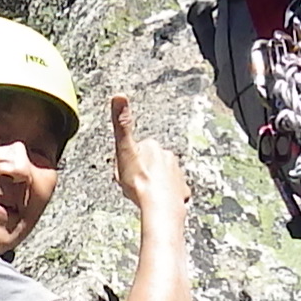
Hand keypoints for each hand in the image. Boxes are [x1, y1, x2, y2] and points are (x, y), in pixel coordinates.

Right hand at [105, 93, 184, 220]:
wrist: (159, 206)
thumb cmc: (139, 181)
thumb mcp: (123, 150)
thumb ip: (121, 123)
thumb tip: (119, 95)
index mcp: (152, 146)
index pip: (136, 151)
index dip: (127, 161)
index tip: (125, 171)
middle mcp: (168, 156)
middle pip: (148, 163)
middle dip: (141, 172)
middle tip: (133, 185)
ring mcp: (177, 173)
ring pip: (160, 177)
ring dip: (152, 184)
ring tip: (144, 195)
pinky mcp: (182, 190)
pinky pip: (171, 191)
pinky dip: (164, 195)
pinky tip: (156, 201)